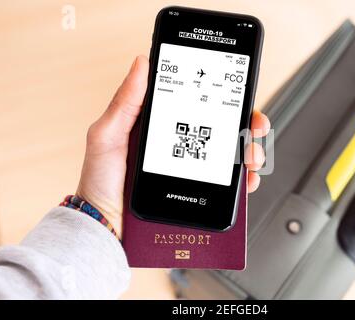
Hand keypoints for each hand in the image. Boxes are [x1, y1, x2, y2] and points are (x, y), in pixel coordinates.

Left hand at [76, 56, 270, 237]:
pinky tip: (247, 181)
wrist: (104, 226)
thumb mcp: (107, 135)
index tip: (240, 96)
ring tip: (252, 157)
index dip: (224, 100)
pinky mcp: (196, 196)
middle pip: (223, 131)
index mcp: (163, 129)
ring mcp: (191, 172)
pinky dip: (243, 183)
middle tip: (254, 127)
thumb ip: (125, 102)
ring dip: (250, 153)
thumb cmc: (100, 181)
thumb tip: (142, 64)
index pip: (200, 108)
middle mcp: (181, 148)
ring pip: (231, 158)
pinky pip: (226, 189)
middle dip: (247, 127)